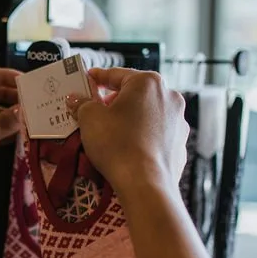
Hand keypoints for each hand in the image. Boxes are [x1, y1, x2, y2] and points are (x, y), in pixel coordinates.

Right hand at [67, 68, 187, 196]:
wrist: (145, 183)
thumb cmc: (119, 145)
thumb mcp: (90, 119)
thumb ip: (82, 104)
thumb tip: (76, 99)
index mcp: (147, 82)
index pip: (117, 74)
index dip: (98, 77)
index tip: (87, 80)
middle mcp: (168, 96)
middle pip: (135, 93)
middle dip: (114, 101)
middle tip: (96, 111)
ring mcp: (177, 120)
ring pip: (147, 113)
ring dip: (130, 118)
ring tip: (111, 132)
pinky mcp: (179, 143)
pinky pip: (156, 133)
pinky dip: (142, 136)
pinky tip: (128, 147)